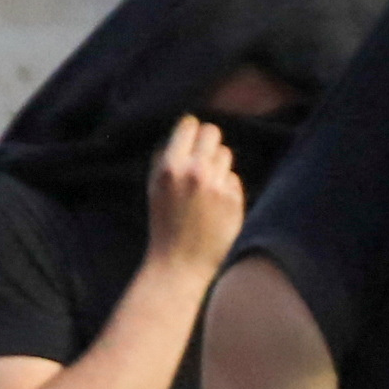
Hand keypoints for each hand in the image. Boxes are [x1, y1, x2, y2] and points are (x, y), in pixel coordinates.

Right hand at [141, 115, 245, 278]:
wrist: (179, 264)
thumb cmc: (164, 224)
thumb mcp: (154, 187)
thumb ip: (166, 157)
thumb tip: (186, 129)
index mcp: (170, 167)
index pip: (189, 125)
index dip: (191, 130)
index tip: (191, 138)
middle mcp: (195, 172)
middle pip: (212, 133)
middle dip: (208, 142)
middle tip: (203, 157)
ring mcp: (216, 185)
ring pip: (226, 154)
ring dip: (218, 165)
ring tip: (206, 187)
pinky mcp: (234, 200)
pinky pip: (233, 179)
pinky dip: (226, 188)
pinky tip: (215, 206)